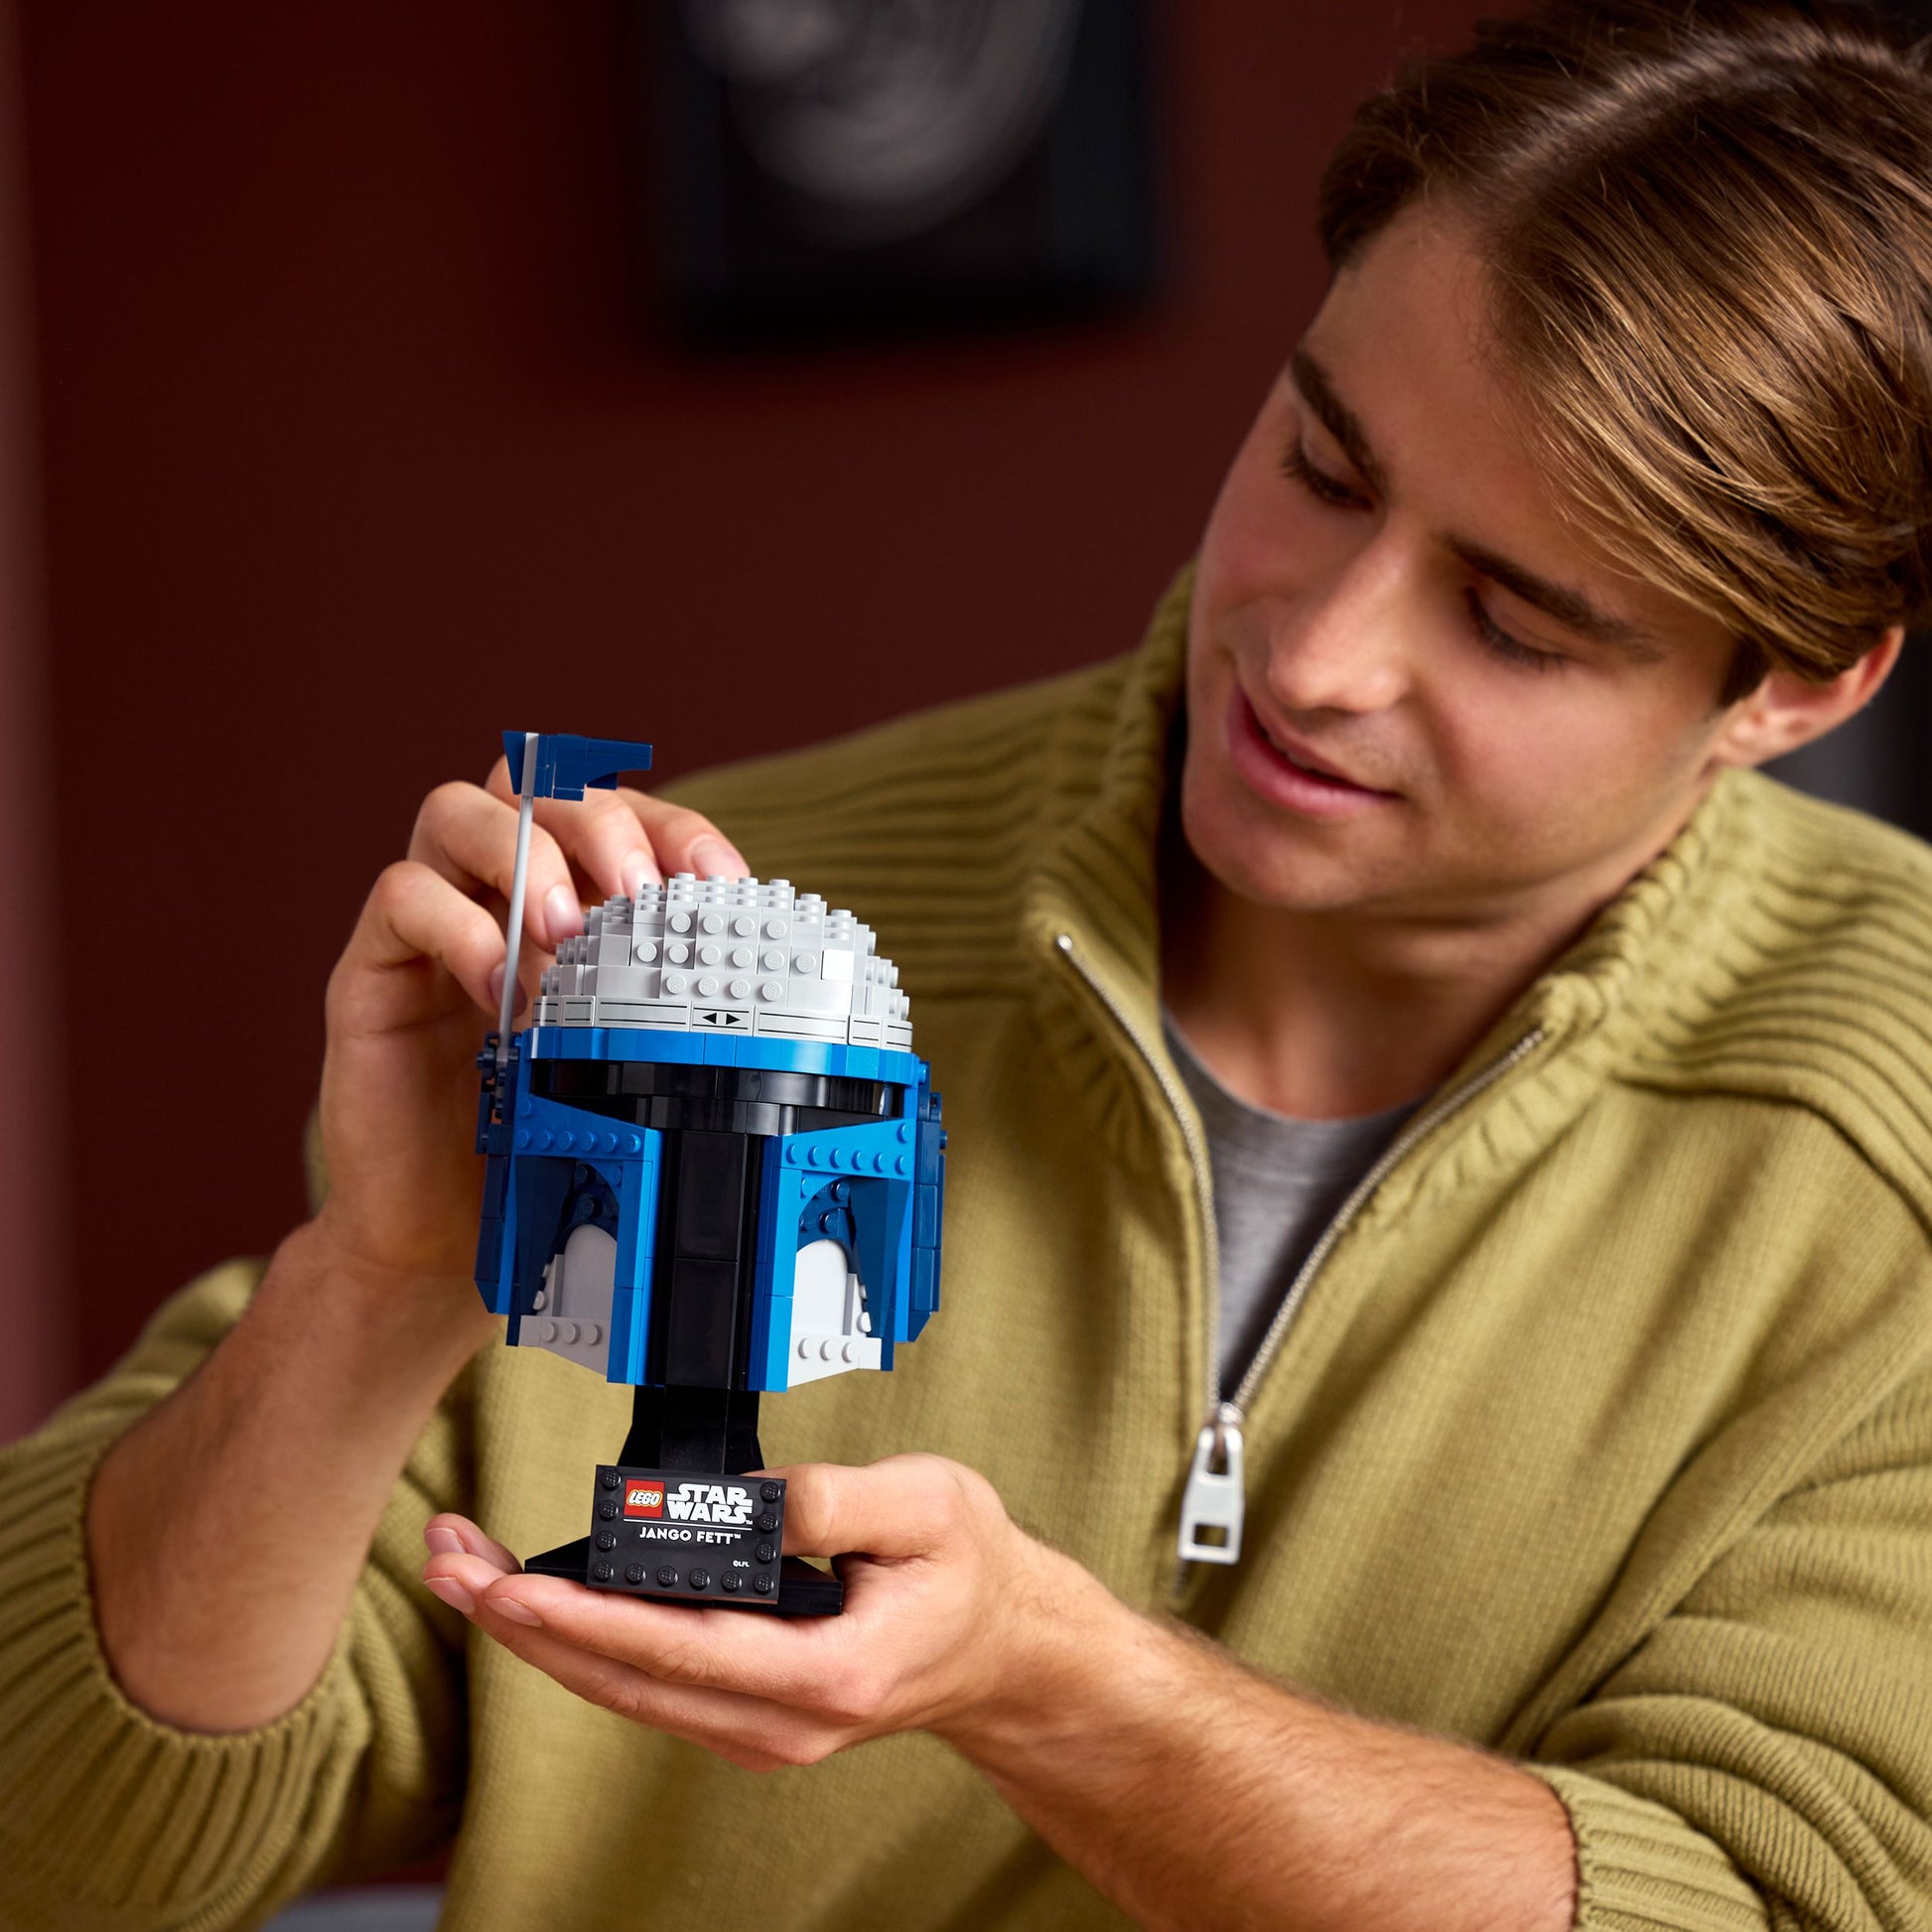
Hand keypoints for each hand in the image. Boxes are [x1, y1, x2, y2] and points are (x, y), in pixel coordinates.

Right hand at [310, 755, 749, 1319]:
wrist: (443, 1239)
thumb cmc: (542, 1143)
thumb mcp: (628, 1069)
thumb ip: (672, 1016)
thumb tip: (773, 1000)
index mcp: (569, 899)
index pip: (621, 811)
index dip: (675, 827)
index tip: (724, 880)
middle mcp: (495, 891)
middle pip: (536, 782)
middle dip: (600, 821)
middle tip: (639, 892)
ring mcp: (430, 923)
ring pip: (456, 810)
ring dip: (524, 855)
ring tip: (567, 931)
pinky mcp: (370, 969)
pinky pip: (402, 898)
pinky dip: (460, 929)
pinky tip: (505, 995)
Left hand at [419, 1455, 1085, 1769]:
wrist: (1002, 1646)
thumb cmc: (969, 1572)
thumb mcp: (931, 1506)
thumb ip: (838, 1500)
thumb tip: (749, 1496)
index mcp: (823, 1675)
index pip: (674, 1648)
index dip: (581, 1618)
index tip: (509, 1585)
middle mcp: (775, 1722)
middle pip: (619, 1679)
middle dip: (520, 1620)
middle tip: (446, 1559)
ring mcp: (755, 1728)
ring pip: (618, 1688)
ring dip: (533, 1632)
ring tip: (462, 1570)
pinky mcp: (743, 1713)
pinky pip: (641, 1684)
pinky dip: (577, 1642)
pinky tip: (534, 1604)